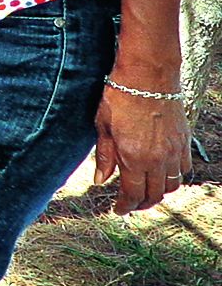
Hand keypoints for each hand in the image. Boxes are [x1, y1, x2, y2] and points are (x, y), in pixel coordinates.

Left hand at [93, 83, 193, 213]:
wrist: (149, 75)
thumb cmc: (120, 97)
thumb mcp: (103, 127)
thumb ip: (105, 157)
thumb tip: (101, 181)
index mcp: (135, 158)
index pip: (132, 194)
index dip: (124, 206)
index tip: (117, 210)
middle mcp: (158, 159)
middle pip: (154, 195)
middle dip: (141, 204)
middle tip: (130, 204)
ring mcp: (175, 151)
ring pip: (171, 186)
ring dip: (158, 193)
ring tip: (145, 191)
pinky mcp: (185, 142)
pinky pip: (184, 170)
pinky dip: (174, 178)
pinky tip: (162, 174)